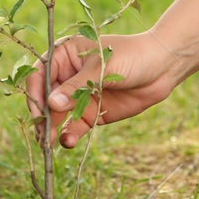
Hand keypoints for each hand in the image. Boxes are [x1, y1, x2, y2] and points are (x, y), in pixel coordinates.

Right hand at [25, 30, 184, 147]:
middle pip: (45, 98)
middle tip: (41, 133)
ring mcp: (79, 96)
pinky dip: (68, 135)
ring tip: (49, 143)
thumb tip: (50, 104)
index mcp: (66, 55)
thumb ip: (76, 86)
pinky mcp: (92, 114)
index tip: (38, 110)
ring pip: (57, 115)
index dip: (35, 92)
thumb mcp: (102, 67)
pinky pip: (74, 126)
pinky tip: (67, 141)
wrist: (163, 68)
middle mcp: (68, 76)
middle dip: (42, 116)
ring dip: (52, 129)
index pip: (40, 74)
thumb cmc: (132, 55)